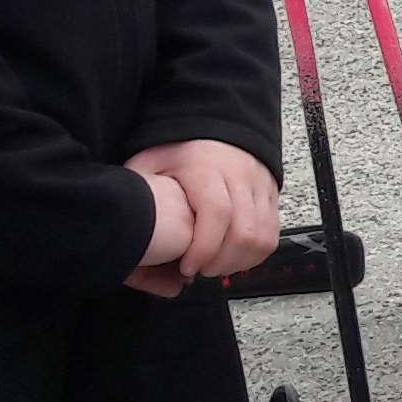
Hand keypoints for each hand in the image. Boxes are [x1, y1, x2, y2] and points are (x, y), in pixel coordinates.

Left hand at [130, 138, 286, 282]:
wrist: (212, 129)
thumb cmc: (177, 152)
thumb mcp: (148, 165)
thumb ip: (138, 196)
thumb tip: (128, 233)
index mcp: (206, 167)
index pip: (218, 213)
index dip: (204, 248)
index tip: (186, 267)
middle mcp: (240, 175)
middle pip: (244, 232)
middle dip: (220, 263)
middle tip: (198, 271)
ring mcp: (260, 185)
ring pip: (263, 237)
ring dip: (238, 262)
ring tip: (213, 267)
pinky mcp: (271, 195)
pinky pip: (272, 234)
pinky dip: (254, 254)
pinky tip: (232, 258)